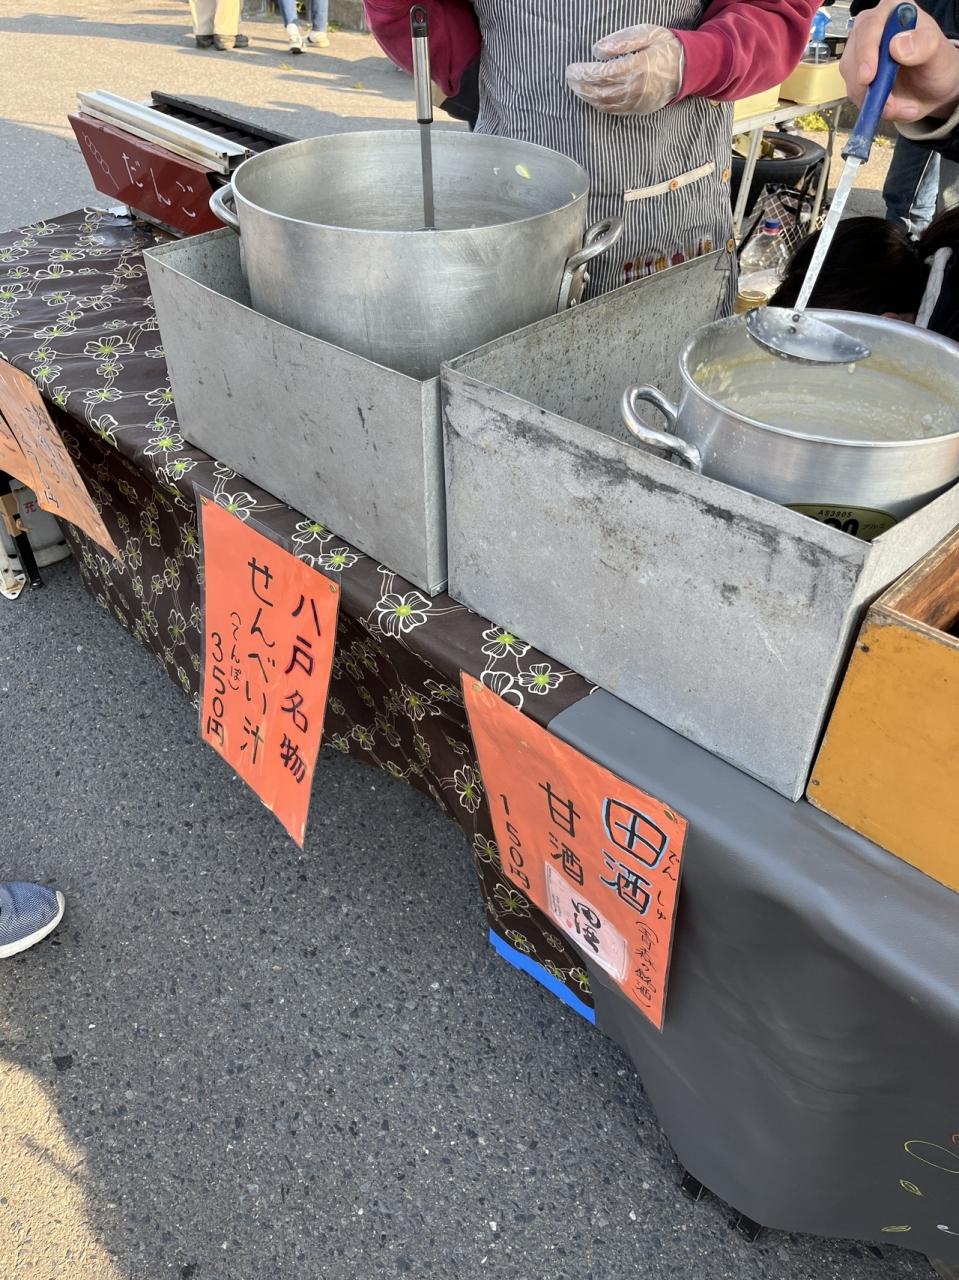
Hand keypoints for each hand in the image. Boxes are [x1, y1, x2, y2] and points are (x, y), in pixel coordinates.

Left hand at [566, 25, 684, 116]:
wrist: (687, 68)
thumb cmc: (665, 46)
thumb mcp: (646, 33)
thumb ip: (621, 41)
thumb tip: (597, 50)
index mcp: (636, 67)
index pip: (602, 74)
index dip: (584, 73)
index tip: (572, 68)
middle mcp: (635, 88)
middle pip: (600, 92)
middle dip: (581, 86)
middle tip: (569, 78)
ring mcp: (636, 102)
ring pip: (605, 104)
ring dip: (587, 97)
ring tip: (576, 88)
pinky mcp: (638, 110)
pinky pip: (614, 111)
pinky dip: (599, 105)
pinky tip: (591, 97)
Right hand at [840, 0, 958, 122]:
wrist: (932, 88)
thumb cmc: (937, 65)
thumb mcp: (939, 54)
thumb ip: (924, 45)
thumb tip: (897, 46)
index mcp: (895, 11)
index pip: (870, 26)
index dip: (866, 52)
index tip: (869, 77)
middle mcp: (873, 28)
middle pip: (854, 54)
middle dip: (868, 85)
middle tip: (887, 104)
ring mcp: (861, 52)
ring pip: (851, 78)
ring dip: (872, 99)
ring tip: (899, 105)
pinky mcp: (855, 74)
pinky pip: (854, 93)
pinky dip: (870, 105)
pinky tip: (891, 105)